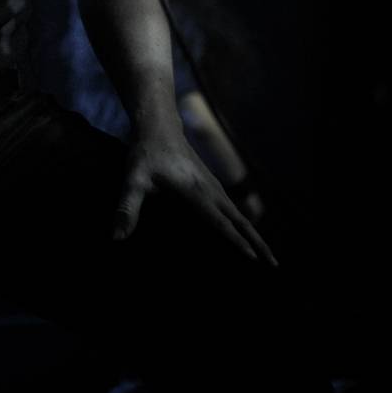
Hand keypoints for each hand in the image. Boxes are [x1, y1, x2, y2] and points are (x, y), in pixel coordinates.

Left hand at [114, 127, 277, 267]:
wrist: (159, 125)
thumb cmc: (145, 153)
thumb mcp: (133, 179)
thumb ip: (127, 208)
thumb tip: (116, 237)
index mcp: (195, 192)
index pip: (220, 222)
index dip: (236, 241)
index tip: (254, 259)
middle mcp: (210, 190)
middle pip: (241, 221)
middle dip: (258, 243)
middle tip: (275, 266)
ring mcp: (214, 186)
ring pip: (239, 214)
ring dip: (255, 235)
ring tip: (268, 258)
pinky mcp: (211, 185)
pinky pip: (233, 209)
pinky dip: (244, 224)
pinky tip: (245, 234)